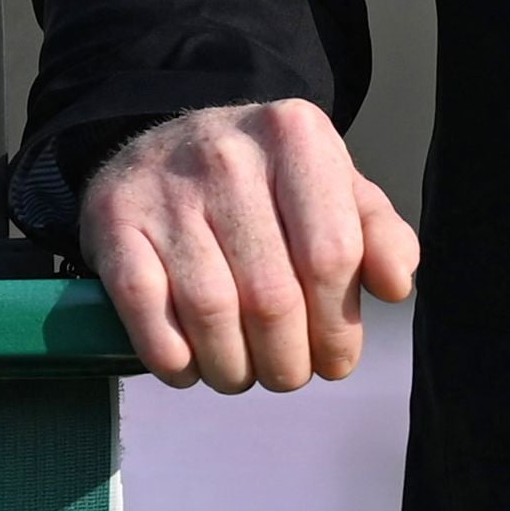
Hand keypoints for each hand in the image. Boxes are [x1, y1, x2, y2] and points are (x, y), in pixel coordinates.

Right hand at [80, 100, 422, 393]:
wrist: (162, 145)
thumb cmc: (264, 185)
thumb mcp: (332, 188)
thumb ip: (378, 234)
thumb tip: (396, 285)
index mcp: (296, 135)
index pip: (332, 255)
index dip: (338, 328)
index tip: (335, 359)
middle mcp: (228, 152)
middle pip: (272, 296)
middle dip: (287, 361)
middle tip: (287, 374)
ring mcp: (166, 185)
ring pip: (211, 311)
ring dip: (231, 368)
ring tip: (241, 374)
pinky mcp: (113, 217)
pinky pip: (146, 308)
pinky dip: (172, 357)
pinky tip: (189, 366)